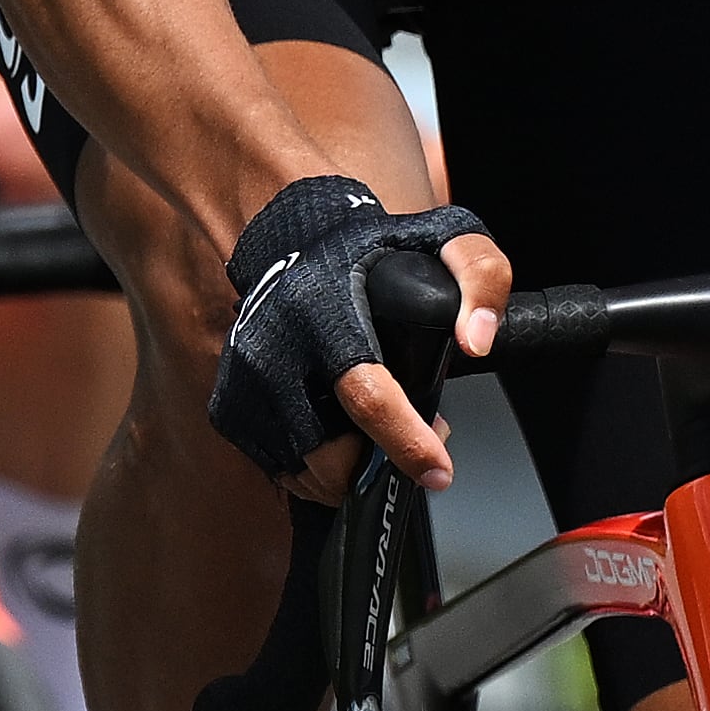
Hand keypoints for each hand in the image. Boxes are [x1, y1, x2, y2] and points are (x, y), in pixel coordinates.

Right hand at [210, 176, 510, 494]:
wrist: (289, 242)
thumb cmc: (370, 249)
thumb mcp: (441, 238)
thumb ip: (480, 276)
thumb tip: (477, 342)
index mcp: (322, 307)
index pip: (366, 394)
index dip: (407, 443)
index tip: (439, 471)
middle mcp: (274, 347)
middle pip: (330, 452)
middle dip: (378, 465)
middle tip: (410, 440)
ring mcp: (245, 382)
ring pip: (305, 470)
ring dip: (348, 472)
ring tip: (373, 436)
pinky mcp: (229, 407)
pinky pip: (279, 469)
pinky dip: (314, 470)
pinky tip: (335, 438)